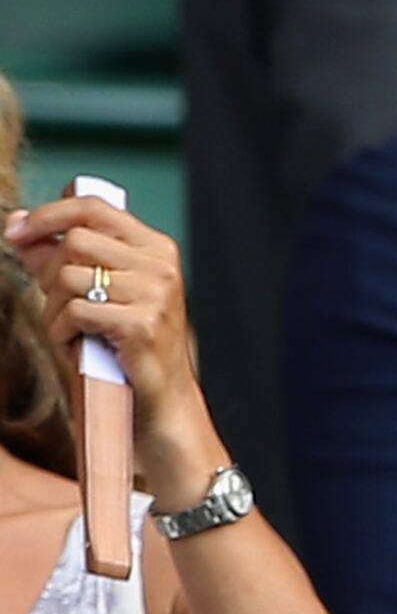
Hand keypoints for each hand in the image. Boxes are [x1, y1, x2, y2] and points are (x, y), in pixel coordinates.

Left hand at [6, 194, 219, 500]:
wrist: (162, 405)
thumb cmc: (127, 349)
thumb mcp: (98, 295)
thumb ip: (62, 259)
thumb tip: (20, 227)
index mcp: (156, 249)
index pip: (93, 208)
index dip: (48, 214)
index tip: (15, 230)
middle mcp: (161, 266)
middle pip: (75, 242)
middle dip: (50, 275)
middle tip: (57, 306)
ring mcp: (156, 295)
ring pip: (69, 277)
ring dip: (55, 309)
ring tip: (71, 332)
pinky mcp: (142, 325)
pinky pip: (75, 312)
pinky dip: (64, 333)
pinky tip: (79, 347)